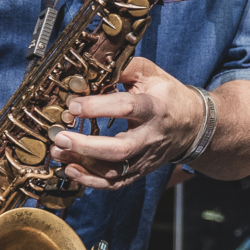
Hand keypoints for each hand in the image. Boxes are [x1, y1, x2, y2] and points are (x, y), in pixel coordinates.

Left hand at [51, 57, 204, 190]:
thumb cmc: (167, 96)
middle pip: (120, 149)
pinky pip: (115, 183)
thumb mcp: (150, 73)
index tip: (73, 104)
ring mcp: (145, 158)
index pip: (127, 108)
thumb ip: (123, 67)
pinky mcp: (139, 171)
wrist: (191, 125)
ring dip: (83, 164)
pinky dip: (91, 181)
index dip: (97, 107)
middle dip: (86, 146)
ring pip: (115, 171)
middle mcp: (151, 136)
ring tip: (57, 151)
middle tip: (60, 137)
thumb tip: (91, 66)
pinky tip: (70, 169)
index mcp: (155, 107)